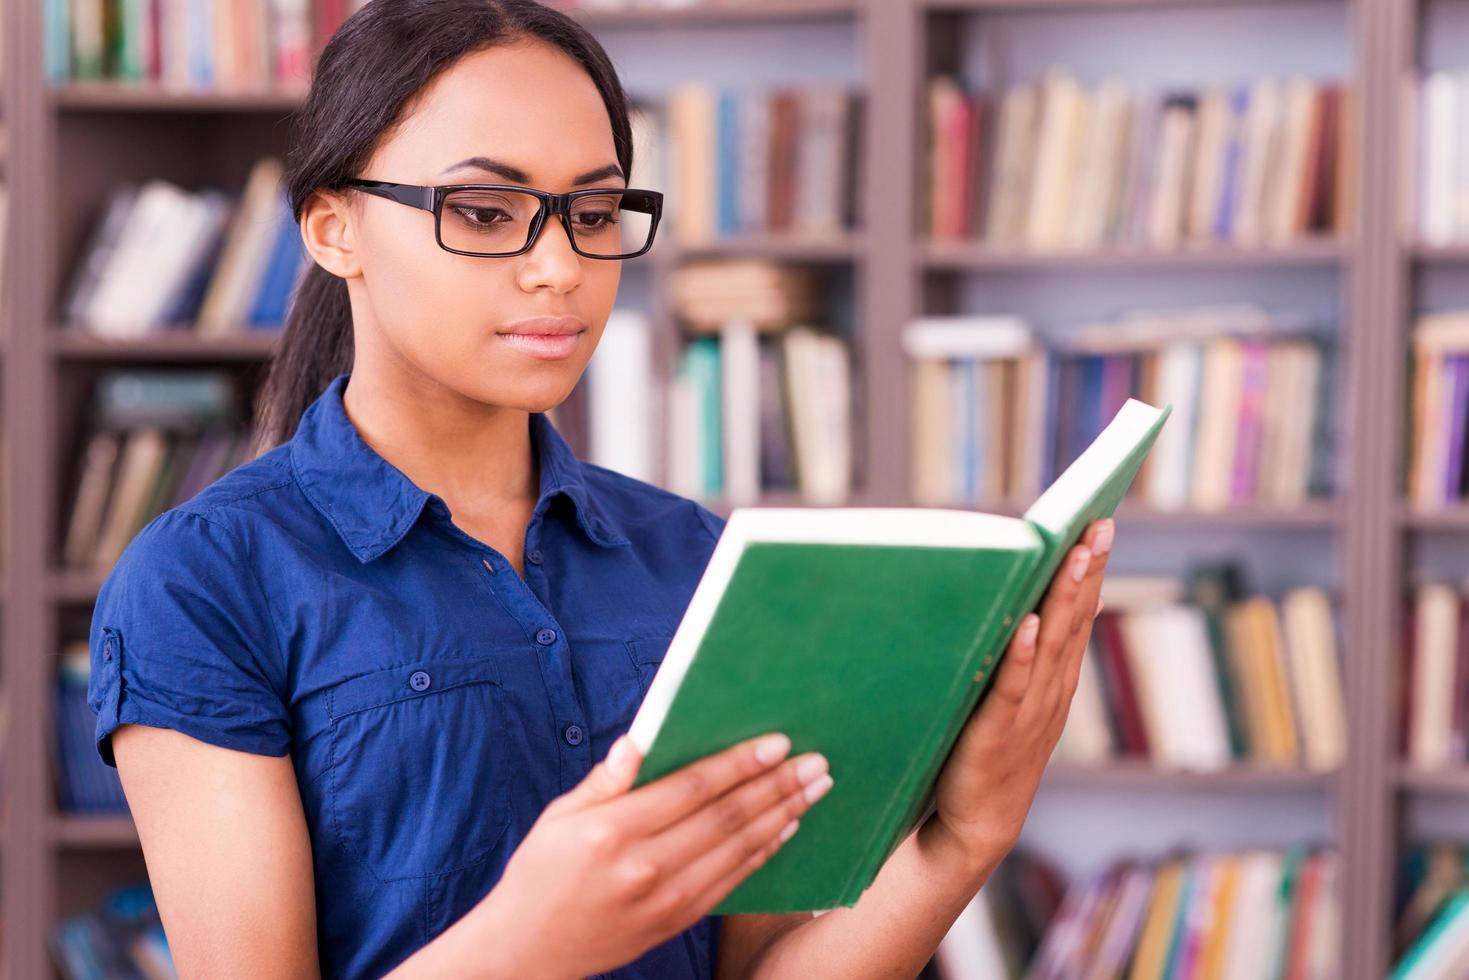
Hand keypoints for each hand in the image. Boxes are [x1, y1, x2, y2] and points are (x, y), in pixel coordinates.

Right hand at [476, 730, 834, 979]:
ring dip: (782, 816)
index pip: (691, 788)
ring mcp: (664, 899)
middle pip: (725, 818)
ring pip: (738, 850)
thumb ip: (606, 780)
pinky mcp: (675, 921)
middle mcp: (645, 866)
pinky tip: (786, 828)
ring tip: (814, 790)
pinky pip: (731, 881)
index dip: (738, 763)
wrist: (529, 950)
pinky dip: (763, 852)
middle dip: (776, 786)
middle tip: (816, 762)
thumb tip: (640, 740)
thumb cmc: (541, 872)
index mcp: (613, 830)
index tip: (777, 742)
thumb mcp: (558, 816)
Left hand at [920, 518, 1113, 873]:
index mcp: (1055, 681)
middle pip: (1072, 621)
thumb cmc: (984, 752)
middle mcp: (1050, 693)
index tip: (1099, 521)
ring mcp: (1027, 715)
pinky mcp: (995, 736)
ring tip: (1072, 554)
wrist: (973, 827)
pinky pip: (1010, 689)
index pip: (1077, 614)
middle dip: (1085, 570)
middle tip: (1097, 522)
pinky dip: (1021, 656)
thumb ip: (1019, 655)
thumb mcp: (1011, 698)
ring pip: (1050, 647)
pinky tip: (1027, 624)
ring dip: (1062, 599)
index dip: (1090, 569)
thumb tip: (1016, 596)